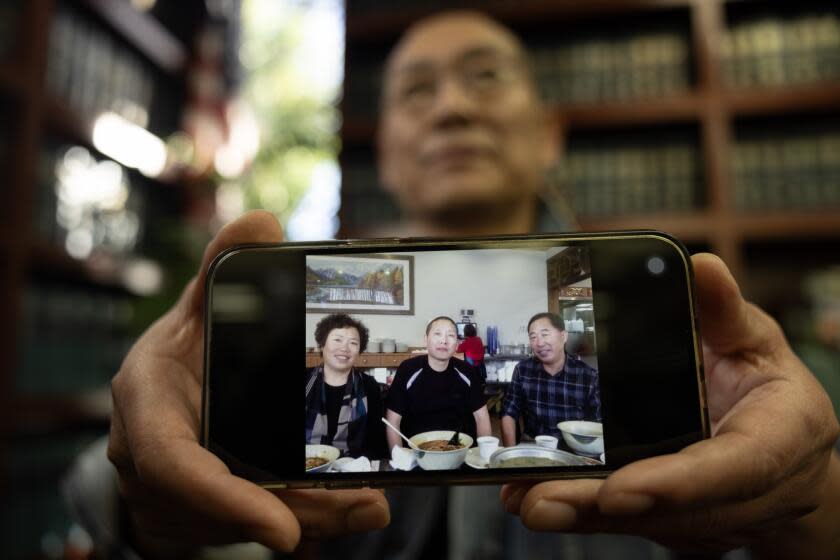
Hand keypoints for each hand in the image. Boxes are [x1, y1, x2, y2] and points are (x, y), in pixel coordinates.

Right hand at [107, 211, 388, 553]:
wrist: (152, 408)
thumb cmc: (177, 356)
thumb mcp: (194, 311)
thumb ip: (224, 270)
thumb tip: (262, 223)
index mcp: (147, 402)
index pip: (173, 463)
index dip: (224, 500)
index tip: (285, 529)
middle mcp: (149, 457)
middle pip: (220, 506)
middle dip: (293, 511)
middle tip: (363, 506)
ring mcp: (169, 494)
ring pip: (241, 524)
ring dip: (308, 517)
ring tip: (368, 505)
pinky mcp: (195, 513)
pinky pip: (248, 522)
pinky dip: (300, 516)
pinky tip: (350, 506)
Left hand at [501, 253, 839, 554]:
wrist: (787, 451)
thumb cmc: (769, 388)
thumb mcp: (755, 341)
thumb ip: (724, 312)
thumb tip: (703, 267)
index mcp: (778, 440)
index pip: (729, 470)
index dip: (674, 484)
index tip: (618, 489)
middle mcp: (746, 492)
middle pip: (672, 511)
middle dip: (601, 507)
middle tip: (540, 501)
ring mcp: (711, 516)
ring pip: (644, 524)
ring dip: (582, 514)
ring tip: (525, 500)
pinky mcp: (678, 523)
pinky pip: (630, 522)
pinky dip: (582, 512)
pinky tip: (533, 498)